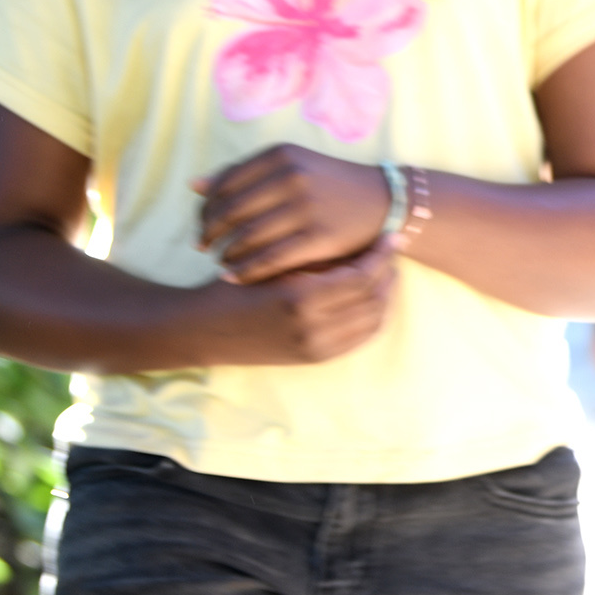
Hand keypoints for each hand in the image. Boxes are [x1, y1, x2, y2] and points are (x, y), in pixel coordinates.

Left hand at [196, 144, 388, 281]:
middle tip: (203, 247)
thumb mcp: (290, 167)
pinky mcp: (319, 236)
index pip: (223, 183)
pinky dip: (246, 270)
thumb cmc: (328, 185)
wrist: (384, 200)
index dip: (205, 208)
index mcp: (281, 155)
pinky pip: (269, 258)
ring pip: (245, 237)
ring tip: (221, 261)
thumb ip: (243, 176)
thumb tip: (193, 185)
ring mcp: (306, 206)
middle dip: (209, 233)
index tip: (202, 224)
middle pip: (229, 211)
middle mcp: (292, 176)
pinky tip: (236, 276)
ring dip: (226, 254)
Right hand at [205, 238, 397, 364]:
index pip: (361, 276)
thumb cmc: (232, 285)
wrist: (201, 329)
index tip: (390, 235)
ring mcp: (314, 348)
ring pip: (373, 321)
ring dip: (387, 295)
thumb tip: (362, 241)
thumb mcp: (272, 263)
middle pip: (373, 299)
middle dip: (389, 272)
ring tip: (387, 271)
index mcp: (299, 298)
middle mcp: (311, 328)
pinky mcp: (314, 359)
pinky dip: (375, 317)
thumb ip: (315, 258)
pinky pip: (360, 338)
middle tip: (392, 251)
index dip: (381, 254)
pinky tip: (375, 297)